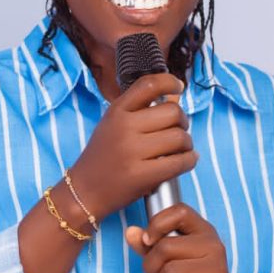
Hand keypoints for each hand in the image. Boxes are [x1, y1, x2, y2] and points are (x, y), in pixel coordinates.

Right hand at [70, 73, 198, 220]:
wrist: (84, 191)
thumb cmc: (103, 157)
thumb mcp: (113, 125)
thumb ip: (141, 111)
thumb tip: (176, 97)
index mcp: (117, 111)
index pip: (149, 84)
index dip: (169, 82)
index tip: (178, 88)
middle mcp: (123, 126)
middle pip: (173, 112)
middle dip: (183, 122)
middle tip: (178, 131)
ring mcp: (132, 151)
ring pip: (180, 137)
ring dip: (187, 144)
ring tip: (180, 150)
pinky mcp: (141, 175)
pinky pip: (180, 161)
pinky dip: (189, 160)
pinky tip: (185, 161)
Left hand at [125, 203, 246, 272]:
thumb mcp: (167, 260)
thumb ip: (148, 245)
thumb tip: (130, 232)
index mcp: (203, 230)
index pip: (180, 211)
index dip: (157, 223)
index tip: (147, 241)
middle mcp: (213, 244)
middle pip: (166, 247)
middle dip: (149, 266)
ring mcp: (218, 267)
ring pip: (171, 271)